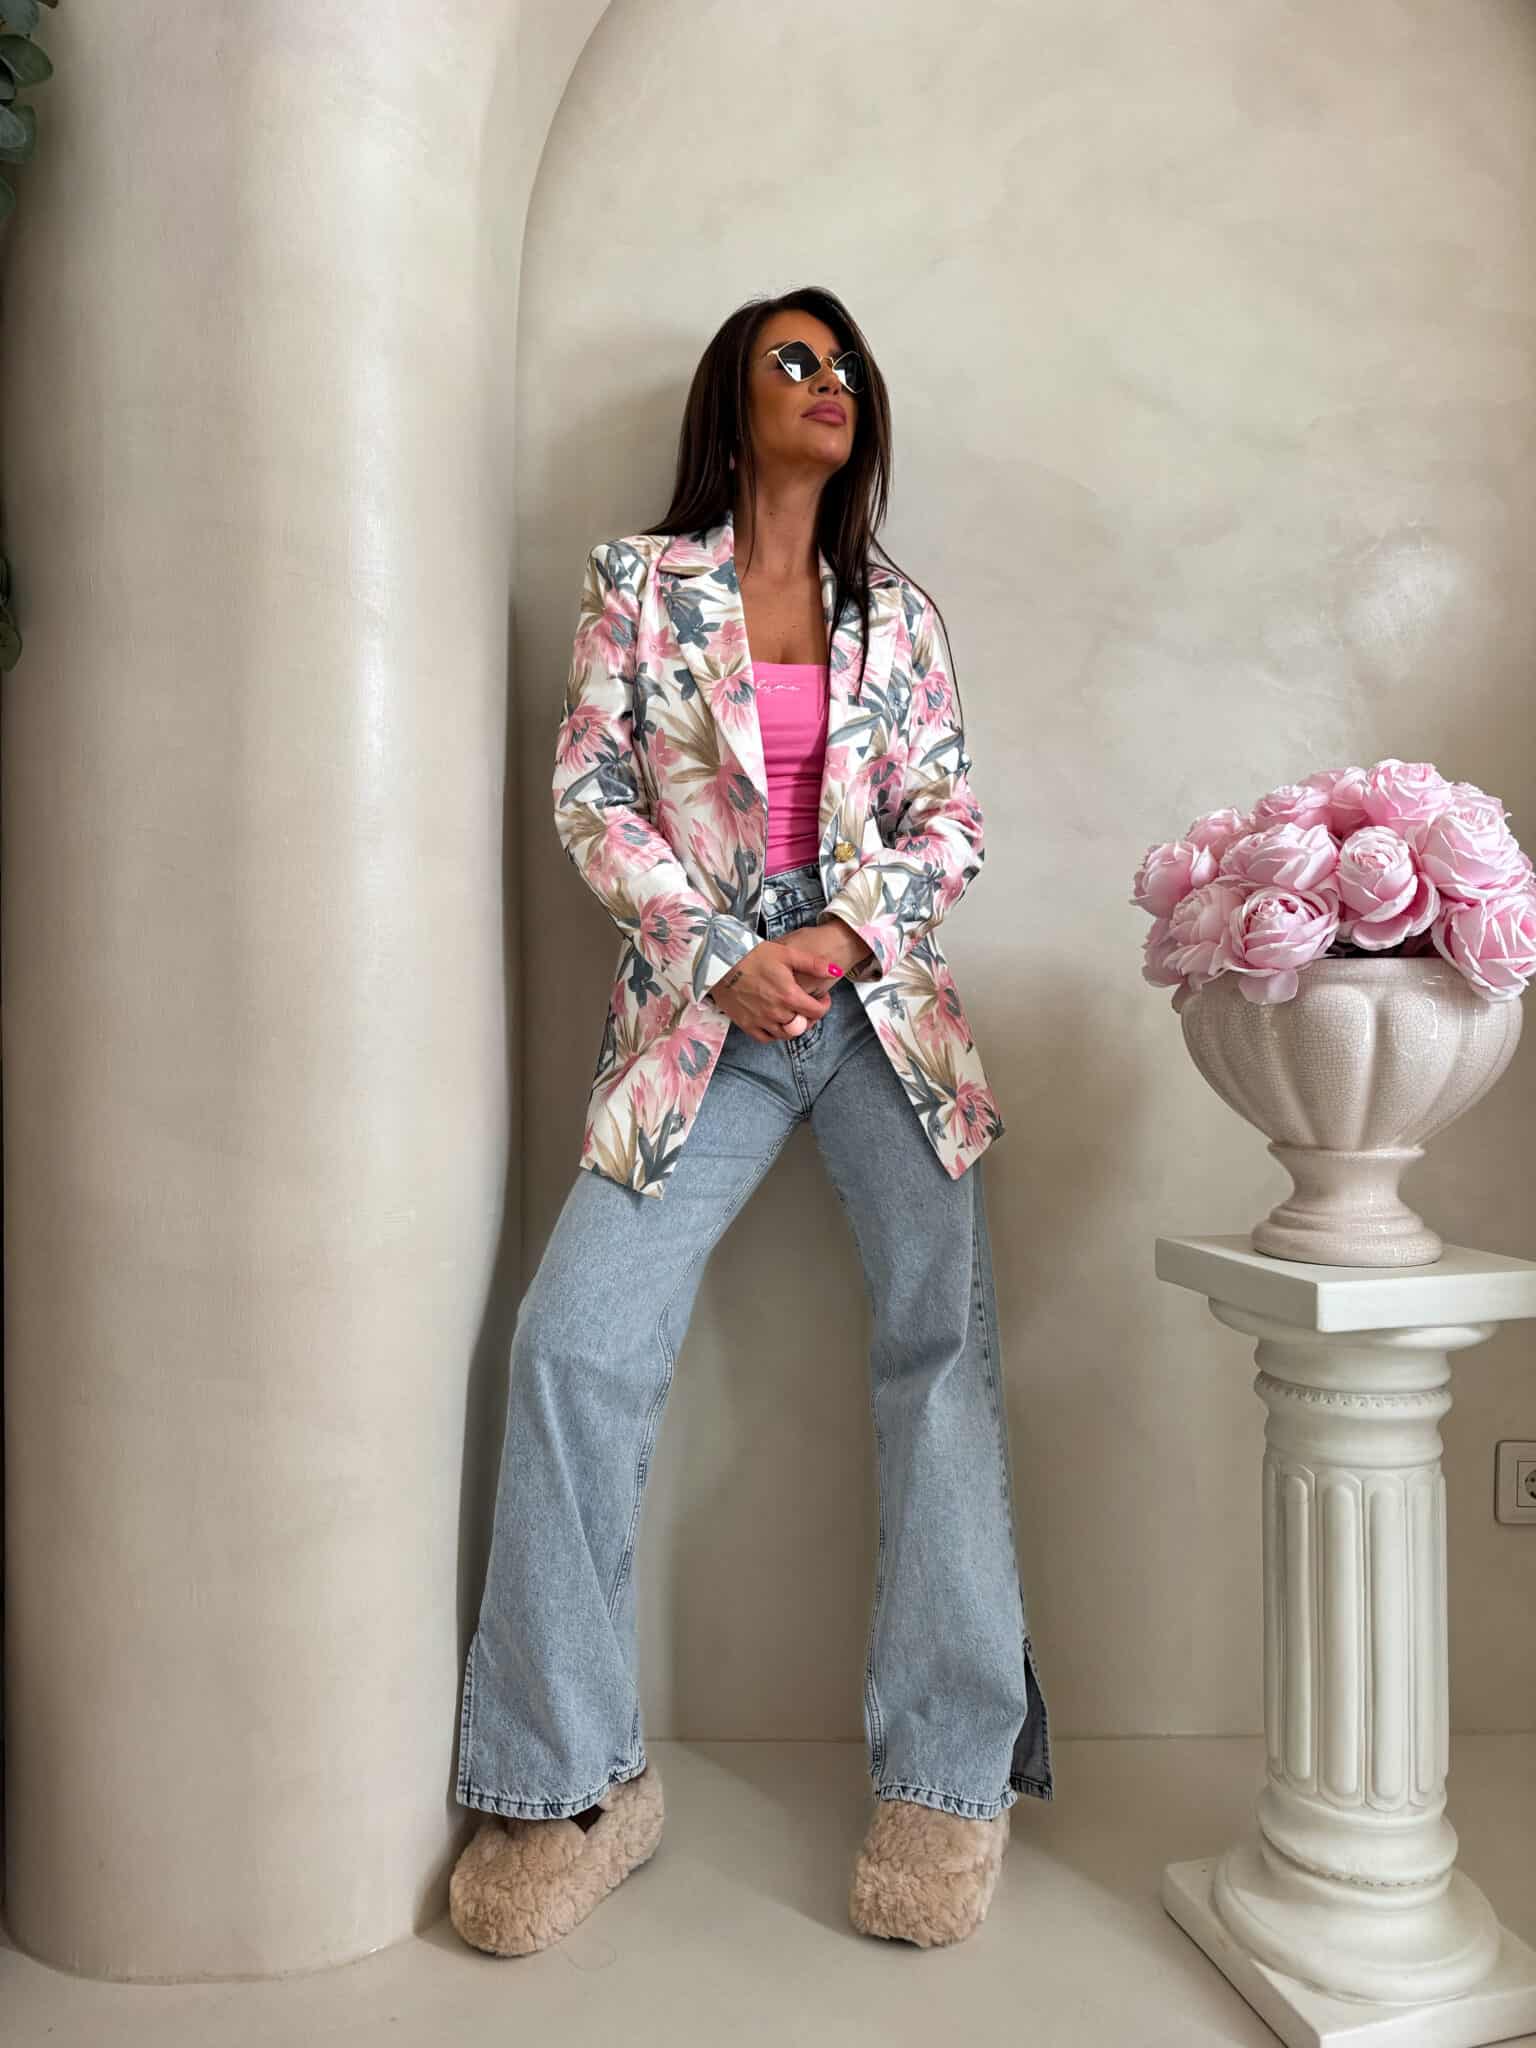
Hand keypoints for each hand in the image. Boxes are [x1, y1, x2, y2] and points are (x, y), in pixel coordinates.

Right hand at [707, 918, 870, 1041]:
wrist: (719, 962)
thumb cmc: (752, 954)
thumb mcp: (786, 953)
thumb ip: (813, 963)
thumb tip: (836, 970)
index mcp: (789, 995)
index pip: (816, 1012)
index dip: (824, 1006)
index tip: (822, 998)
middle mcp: (776, 1012)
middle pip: (802, 1025)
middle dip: (809, 1017)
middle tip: (807, 1006)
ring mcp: (760, 1021)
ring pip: (786, 1034)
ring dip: (793, 1026)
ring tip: (792, 1014)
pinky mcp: (746, 1024)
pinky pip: (765, 1038)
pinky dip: (774, 1033)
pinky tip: (775, 1021)